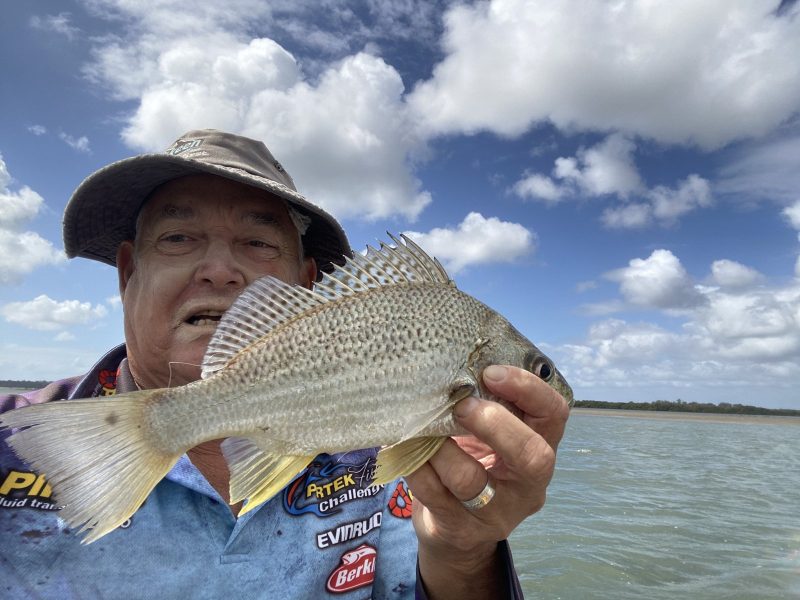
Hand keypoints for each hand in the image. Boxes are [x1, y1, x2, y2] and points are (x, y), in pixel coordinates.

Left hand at [405, 364, 570, 599]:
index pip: (554, 413)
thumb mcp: (492, 435)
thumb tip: (453, 357)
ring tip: (419, 427)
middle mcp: (529, 485)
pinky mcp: (461, 529)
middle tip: (461, 404)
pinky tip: (401, 447)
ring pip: (469, 478)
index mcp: (541, 447)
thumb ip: (489, 403)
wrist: (457, 531)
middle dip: (492, 423)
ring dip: (438, 446)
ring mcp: (497, 513)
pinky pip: (433, 493)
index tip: (491, 371)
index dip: (528, 389)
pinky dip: (414, 465)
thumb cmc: (475, 462)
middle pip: (531, 456)